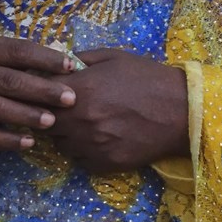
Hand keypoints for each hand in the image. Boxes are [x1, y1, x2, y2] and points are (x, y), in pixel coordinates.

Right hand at [0, 35, 77, 150]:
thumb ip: (7, 56)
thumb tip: (52, 65)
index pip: (16, 51)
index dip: (45, 58)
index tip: (70, 66)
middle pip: (9, 81)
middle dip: (43, 90)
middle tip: (70, 98)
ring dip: (28, 116)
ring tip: (52, 121)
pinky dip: (6, 140)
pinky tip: (27, 142)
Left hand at [47, 49, 188, 172]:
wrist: (181, 111)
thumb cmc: (147, 78)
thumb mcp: (114, 57)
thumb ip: (81, 59)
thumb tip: (57, 63)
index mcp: (82, 90)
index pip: (41, 93)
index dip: (42, 91)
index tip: (48, 89)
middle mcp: (81, 120)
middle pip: (45, 121)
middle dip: (50, 113)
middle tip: (65, 107)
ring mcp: (91, 145)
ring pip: (60, 143)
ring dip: (64, 133)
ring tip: (83, 122)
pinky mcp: (103, 165)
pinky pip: (79, 158)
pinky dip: (82, 149)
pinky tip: (97, 137)